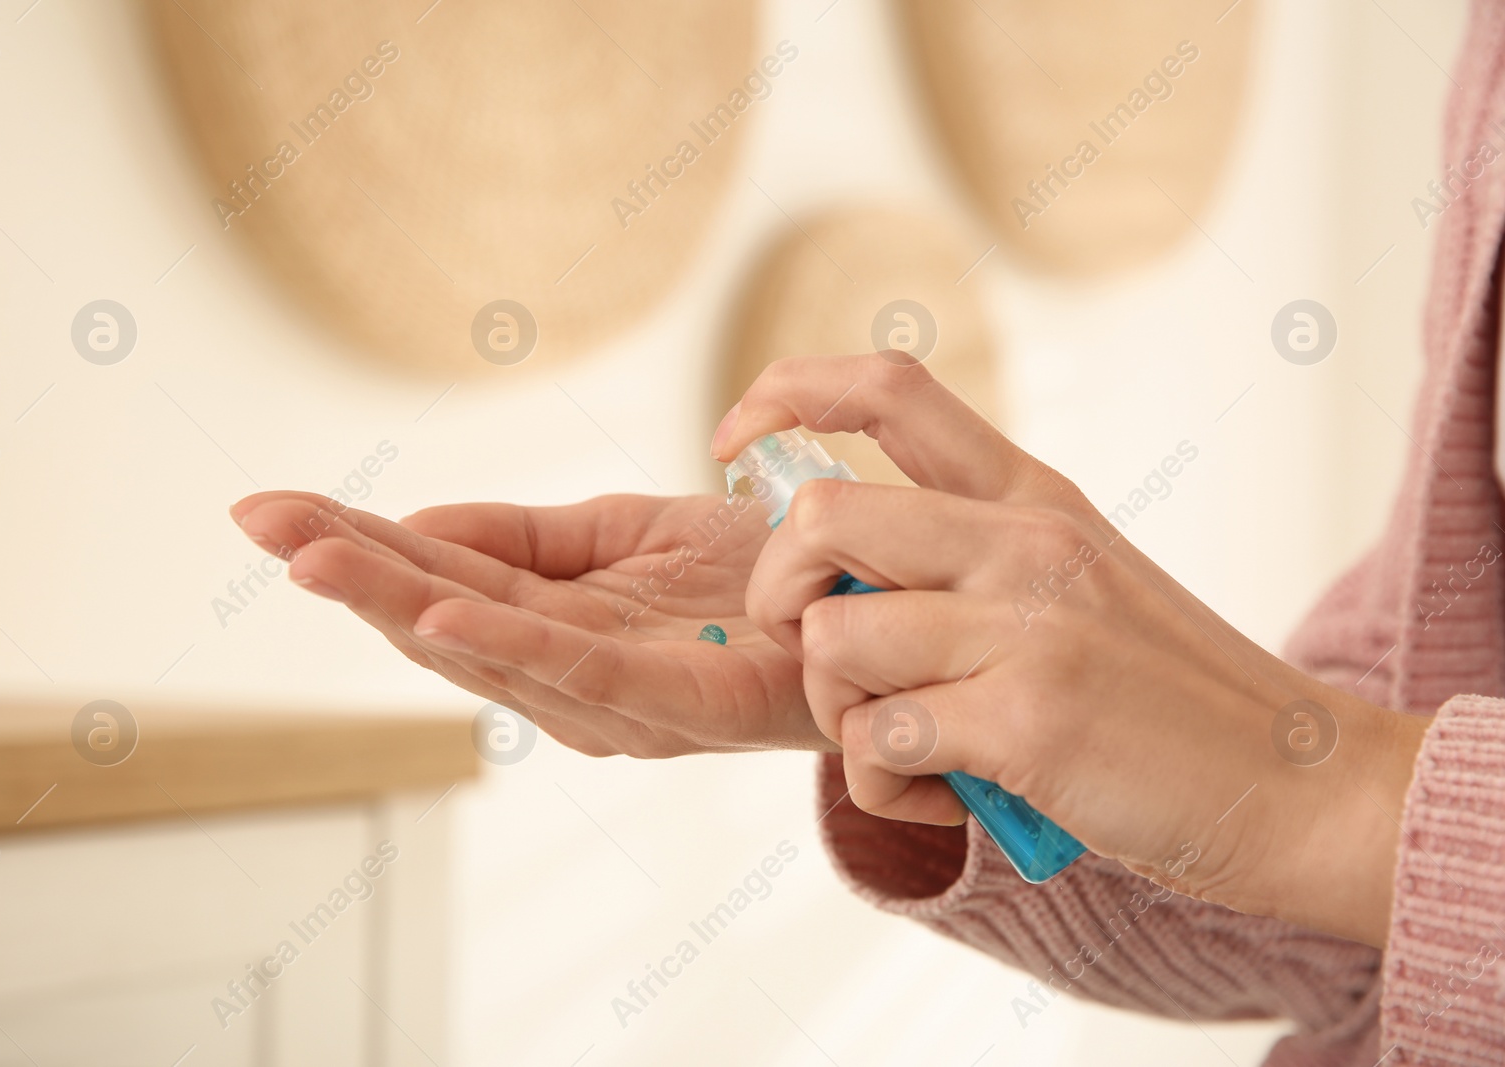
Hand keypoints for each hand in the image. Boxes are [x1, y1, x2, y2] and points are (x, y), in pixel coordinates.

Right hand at [228, 490, 829, 755]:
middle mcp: (564, 677)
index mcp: (547, 631)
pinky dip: (506, 644)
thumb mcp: (622, 533)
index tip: (272, 506)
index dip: (355, 543)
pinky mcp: (672, 704)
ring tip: (312, 555)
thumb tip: (417, 525)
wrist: (864, 605)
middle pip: (438, 618)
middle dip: (349, 567)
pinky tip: (438, 613)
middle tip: (260, 519)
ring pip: (486, 645)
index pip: (433, 582)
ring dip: (395, 600)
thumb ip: (525, 536)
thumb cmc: (746, 578)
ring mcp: (612, 700)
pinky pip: (577, 672)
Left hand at [712, 352, 1430, 945]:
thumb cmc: (1170, 693)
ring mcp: (1026, 626)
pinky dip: (886, 785)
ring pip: (830, 636)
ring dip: (839, 710)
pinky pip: (873, 742)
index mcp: (1033, 496)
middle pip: (819, 513)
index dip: (787, 392)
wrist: (1300, 783)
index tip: (733, 436)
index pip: (890, 388)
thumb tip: (834, 571)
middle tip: (822, 651)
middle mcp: (1024, 541)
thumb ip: (969, 554)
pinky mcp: (1026, 721)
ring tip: (912, 744)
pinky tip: (949, 794)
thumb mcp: (1078, 579)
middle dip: (778, 591)